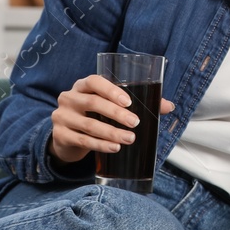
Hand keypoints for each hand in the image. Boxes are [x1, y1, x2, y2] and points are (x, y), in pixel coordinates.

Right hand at [49, 74, 174, 164]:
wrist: (67, 137)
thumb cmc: (93, 116)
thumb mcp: (109, 107)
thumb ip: (137, 104)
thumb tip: (169, 106)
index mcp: (82, 86)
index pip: (94, 81)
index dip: (111, 90)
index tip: (129, 102)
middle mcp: (69, 98)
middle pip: (92, 103)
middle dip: (116, 114)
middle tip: (135, 123)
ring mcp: (62, 116)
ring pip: (88, 124)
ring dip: (111, 132)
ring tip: (129, 139)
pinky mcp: (60, 135)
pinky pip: (82, 140)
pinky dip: (100, 144)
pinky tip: (114, 147)